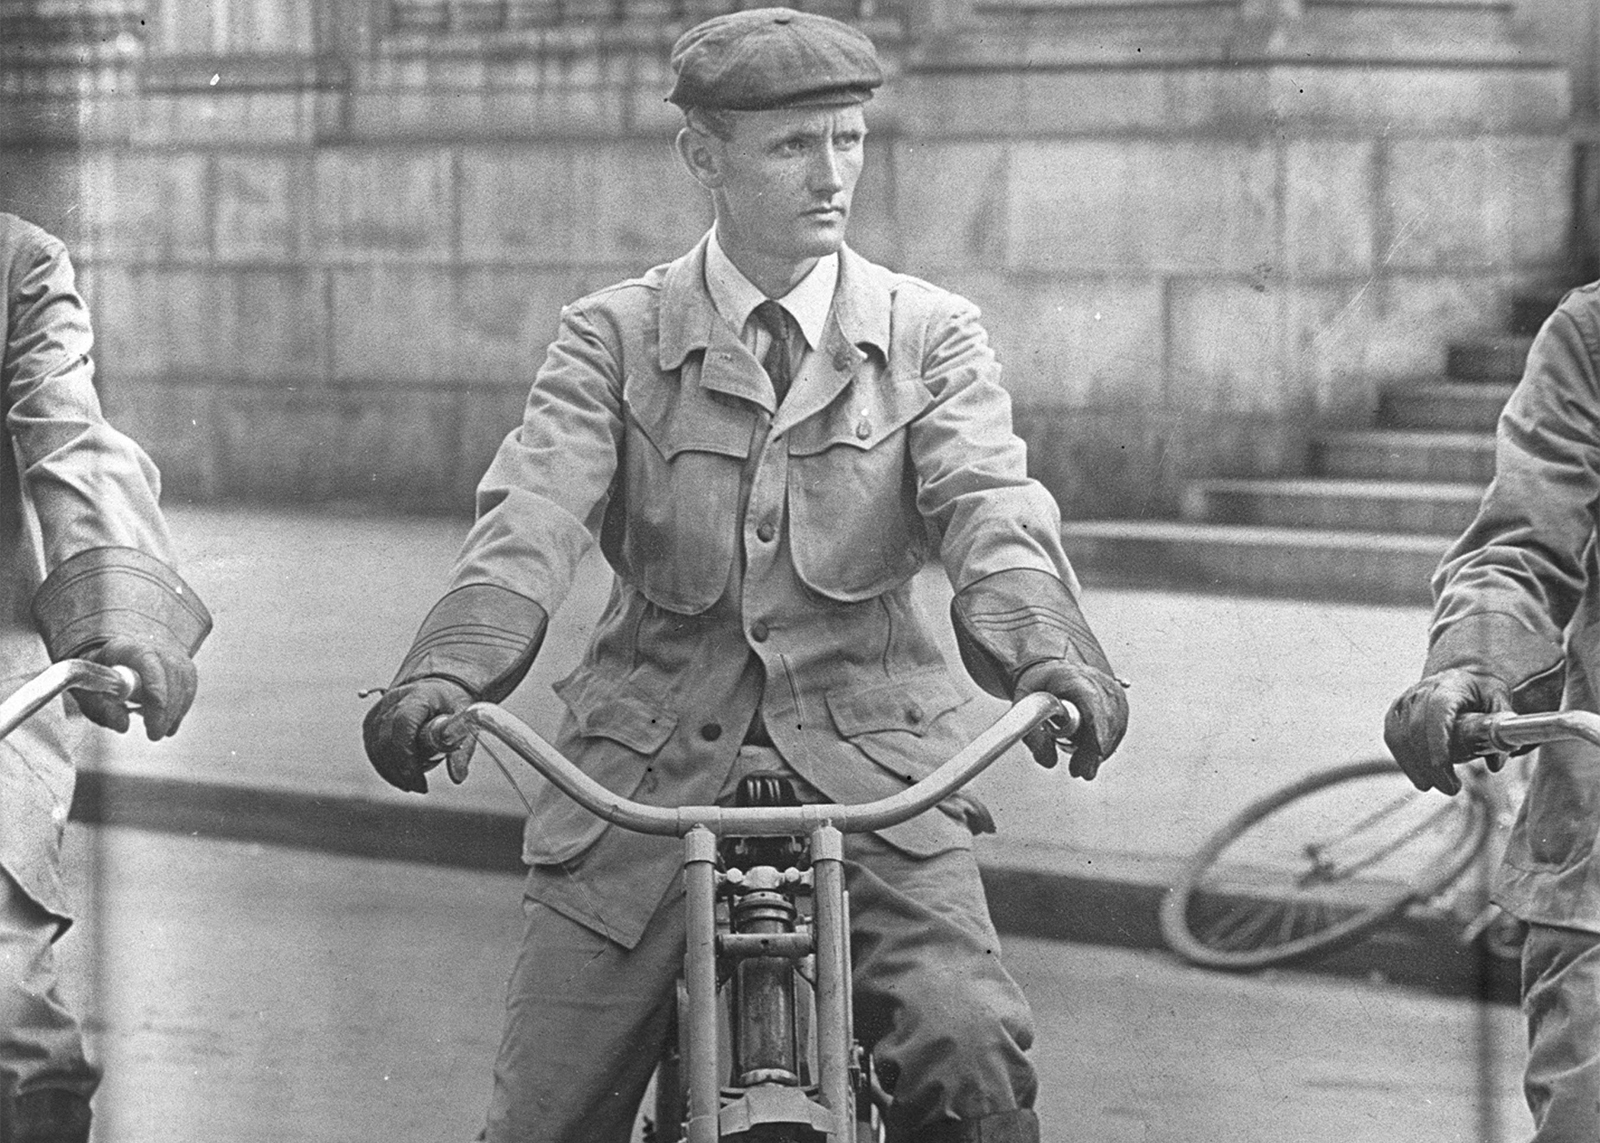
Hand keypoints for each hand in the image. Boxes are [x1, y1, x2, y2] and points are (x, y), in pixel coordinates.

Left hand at [78, 635, 197, 740]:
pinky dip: (181, 709)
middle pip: (171, 674)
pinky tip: (169, 725)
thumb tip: (123, 726)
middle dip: (165, 709)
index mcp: (127, 648)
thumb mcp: (88, 689)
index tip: (151, 720)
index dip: (155, 690)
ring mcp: (173, 656)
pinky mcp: (185, 668)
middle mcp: (156, 647)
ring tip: (159, 731)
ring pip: (183, 683)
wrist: (118, 655)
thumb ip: (100, 706)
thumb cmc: (100, 676)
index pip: (149, 663)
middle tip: (154, 734)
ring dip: (174, 712)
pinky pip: (189, 689)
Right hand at [362, 678, 471, 793]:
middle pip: (386, 740)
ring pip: (376, 746)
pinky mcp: (372, 720)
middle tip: (419, 787)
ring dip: (391, 771)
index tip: (420, 779)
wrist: (437, 687)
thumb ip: (461, 749)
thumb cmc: (452, 703)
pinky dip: (383, 765)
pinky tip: (398, 776)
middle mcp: (394, 699)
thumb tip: (457, 778)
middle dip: (401, 770)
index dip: (408, 756)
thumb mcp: (465, 722)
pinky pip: (372, 746)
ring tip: (411, 784)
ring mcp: (380, 709)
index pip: (403, 724)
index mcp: (419, 696)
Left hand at [1014, 660, 1128, 779]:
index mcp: (1074, 678)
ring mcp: (1113, 692)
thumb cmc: (1040, 685)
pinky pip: (1117, 729)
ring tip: (1079, 764)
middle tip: (1080, 771)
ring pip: (1115, 728)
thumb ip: (1032, 735)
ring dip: (1099, 751)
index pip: (1092, 703)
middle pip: (1106, 720)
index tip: (1098, 750)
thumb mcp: (1024, 706)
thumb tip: (1049, 762)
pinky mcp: (1119, 703)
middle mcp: (1099, 682)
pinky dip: (1104, 744)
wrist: (1053, 671)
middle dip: (1095, 751)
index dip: (1097, 728)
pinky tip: (1089, 752)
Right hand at [1383, 668, 1512, 794]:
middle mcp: (1421, 691)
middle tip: (1450, 788)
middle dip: (1429, 765)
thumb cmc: (1482, 689)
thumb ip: (1501, 730)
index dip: (1437, 745)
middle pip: (1416, 730)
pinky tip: (1418, 774)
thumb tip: (1495, 764)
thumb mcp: (1500, 701)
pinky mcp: (1395, 711)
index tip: (1445, 772)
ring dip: (1413, 766)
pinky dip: (1403, 759)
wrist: (1461, 672)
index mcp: (1449, 686)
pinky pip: (1393, 738)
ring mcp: (1404, 700)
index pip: (1437, 716)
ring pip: (1399, 736)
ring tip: (1432, 785)